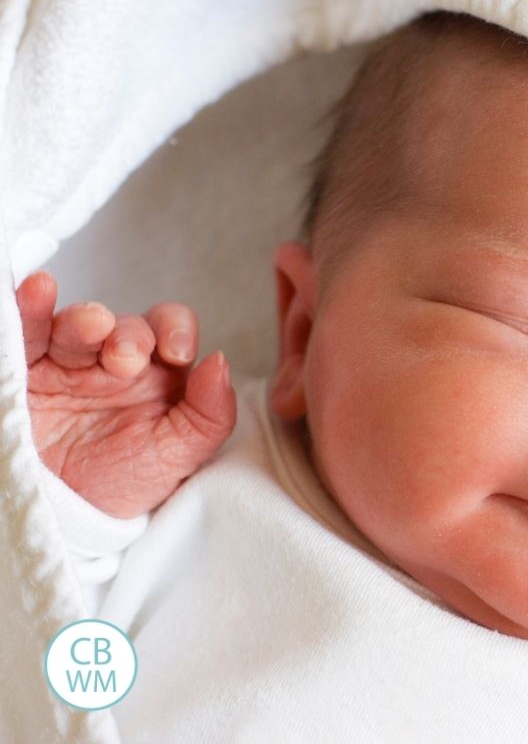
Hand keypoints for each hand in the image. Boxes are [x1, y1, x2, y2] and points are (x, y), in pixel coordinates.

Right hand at [16, 271, 236, 518]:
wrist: (62, 517)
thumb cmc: (125, 483)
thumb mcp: (178, 456)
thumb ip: (211, 414)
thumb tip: (220, 361)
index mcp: (158, 373)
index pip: (172, 330)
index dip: (176, 330)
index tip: (177, 353)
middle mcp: (115, 360)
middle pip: (128, 326)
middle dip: (130, 337)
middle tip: (124, 362)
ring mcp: (69, 362)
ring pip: (79, 324)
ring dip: (86, 320)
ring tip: (91, 329)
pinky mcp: (26, 369)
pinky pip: (29, 331)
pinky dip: (31, 308)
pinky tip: (38, 290)